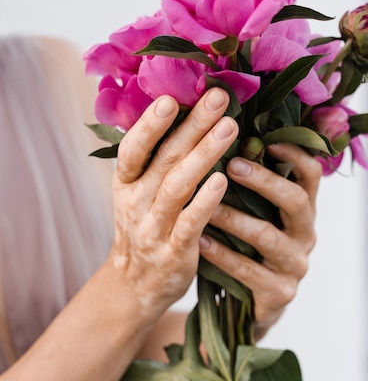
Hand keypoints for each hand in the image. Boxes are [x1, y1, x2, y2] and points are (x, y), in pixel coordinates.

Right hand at [108, 88, 237, 327]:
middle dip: (192, 125)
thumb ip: (156, 160)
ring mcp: (154, 228)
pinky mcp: (175, 252)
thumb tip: (182, 110)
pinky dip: (206, 201)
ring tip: (229, 127)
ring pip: (178, 186)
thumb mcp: (137, 193)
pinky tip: (223, 180)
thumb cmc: (145, 227)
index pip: (132, 149)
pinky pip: (191, 223)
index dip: (149, 124)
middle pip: (164, 159)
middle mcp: (135, 203)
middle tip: (219, 96)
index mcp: (125, 183)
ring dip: (204, 155)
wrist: (135, 284)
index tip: (169, 96)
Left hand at [199, 143, 320, 335]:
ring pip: (268, 237)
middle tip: (232, 164)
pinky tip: (200, 242)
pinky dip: (223, 256)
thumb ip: (249, 184)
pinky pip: (250, 272)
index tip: (265, 137)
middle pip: (295, 201)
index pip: (310, 174)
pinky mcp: (279, 294)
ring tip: (206, 207)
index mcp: (302, 209)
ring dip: (235, 219)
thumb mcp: (253, 214)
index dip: (294, 154)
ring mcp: (295, 266)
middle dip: (264, 181)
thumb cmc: (245, 247)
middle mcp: (305, 235)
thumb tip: (225, 134)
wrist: (246, 305)